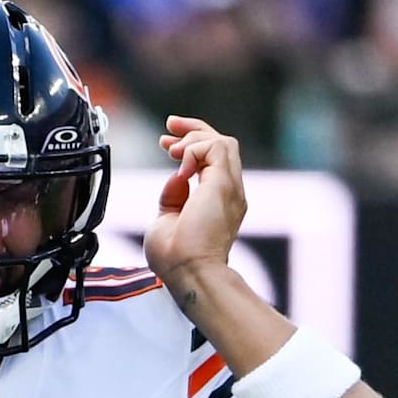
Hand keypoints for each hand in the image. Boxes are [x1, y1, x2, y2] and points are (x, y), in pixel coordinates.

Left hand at [143, 116, 245, 291]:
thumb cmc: (176, 258)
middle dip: (194, 131)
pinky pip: (215, 148)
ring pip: (222, 142)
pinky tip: (179, 162)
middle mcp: (229, 193)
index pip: (214, 162)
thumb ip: (173, 198)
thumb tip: (176, 178)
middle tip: (170, 126)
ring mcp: (230, 189)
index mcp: (218, 202)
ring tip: (171, 148)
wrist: (188, 271)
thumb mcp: (167, 219)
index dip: (192, 146)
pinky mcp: (224, 185)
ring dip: (194, 138)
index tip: (167, 143)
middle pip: (222, 146)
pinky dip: (194, 148)